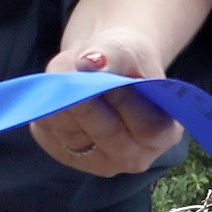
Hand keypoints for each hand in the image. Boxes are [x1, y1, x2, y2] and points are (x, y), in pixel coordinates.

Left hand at [32, 32, 185, 177]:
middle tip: (71, 79)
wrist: (104, 68)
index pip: (149, 128)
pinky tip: (51, 95)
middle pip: (109, 136)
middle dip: (87, 105)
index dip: (125, 102)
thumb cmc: (125, 61)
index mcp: (165, 133)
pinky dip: (47, 114)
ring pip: (75, 138)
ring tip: (60, 79)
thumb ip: (113, 55)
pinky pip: (52, 138)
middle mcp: (136, 156)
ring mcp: (102, 162)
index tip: (103, 75)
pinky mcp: (70, 157)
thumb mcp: (126, 49)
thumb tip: (90, 62)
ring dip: (62, 107)